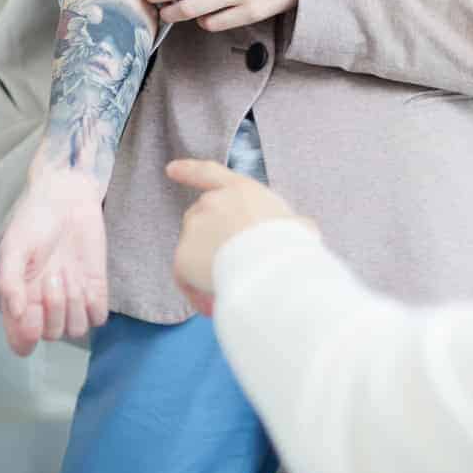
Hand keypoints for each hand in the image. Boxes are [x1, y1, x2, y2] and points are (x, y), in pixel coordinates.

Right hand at [0, 168, 108, 357]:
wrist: (65, 197)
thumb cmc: (34, 221)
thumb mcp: (14, 247)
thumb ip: (10, 282)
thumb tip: (15, 314)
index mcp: (21, 300)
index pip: (21, 341)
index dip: (25, 338)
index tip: (30, 317)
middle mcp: (45, 306)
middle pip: (52, 334)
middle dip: (54, 307)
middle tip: (53, 274)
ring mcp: (72, 299)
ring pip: (76, 329)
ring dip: (74, 304)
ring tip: (69, 273)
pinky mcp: (95, 290)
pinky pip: (98, 317)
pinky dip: (93, 303)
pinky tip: (86, 280)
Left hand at [168, 159, 317, 315]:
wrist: (270, 267)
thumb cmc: (289, 244)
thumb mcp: (299, 226)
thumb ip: (292, 225)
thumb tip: (301, 231)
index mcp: (239, 190)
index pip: (209, 173)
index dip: (189, 170)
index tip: (171, 169)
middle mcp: (211, 204)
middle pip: (200, 218)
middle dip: (209, 239)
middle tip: (231, 264)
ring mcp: (194, 229)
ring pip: (194, 251)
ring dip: (205, 267)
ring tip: (231, 289)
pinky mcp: (182, 257)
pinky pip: (186, 278)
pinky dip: (197, 291)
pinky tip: (215, 303)